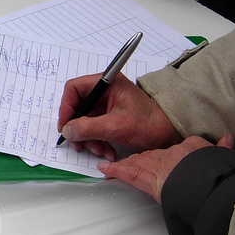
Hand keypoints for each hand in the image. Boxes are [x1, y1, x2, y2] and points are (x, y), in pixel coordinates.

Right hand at [58, 73, 181, 158]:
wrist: (169, 136)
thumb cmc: (149, 124)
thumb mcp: (115, 126)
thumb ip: (87, 128)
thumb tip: (67, 130)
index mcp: (107, 83)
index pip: (74, 89)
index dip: (67, 107)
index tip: (66, 126)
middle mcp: (105, 91)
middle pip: (78, 107)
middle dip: (79, 129)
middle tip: (79, 143)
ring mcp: (107, 105)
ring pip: (84, 121)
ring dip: (89, 139)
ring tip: (100, 150)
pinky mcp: (109, 117)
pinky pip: (94, 128)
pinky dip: (97, 141)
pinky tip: (106, 150)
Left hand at [99, 134, 234, 201]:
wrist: (205, 181)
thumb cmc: (214, 172)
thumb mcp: (221, 156)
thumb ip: (223, 147)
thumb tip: (229, 138)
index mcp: (188, 148)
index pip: (173, 150)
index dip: (165, 154)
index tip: (163, 157)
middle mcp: (168, 153)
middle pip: (151, 155)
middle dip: (142, 159)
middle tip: (134, 162)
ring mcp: (155, 164)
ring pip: (137, 162)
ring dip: (126, 165)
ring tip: (115, 166)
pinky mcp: (145, 177)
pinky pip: (126, 172)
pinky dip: (114, 171)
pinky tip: (105, 169)